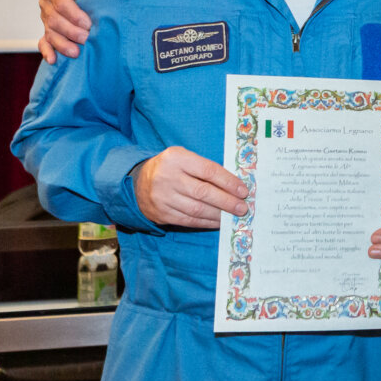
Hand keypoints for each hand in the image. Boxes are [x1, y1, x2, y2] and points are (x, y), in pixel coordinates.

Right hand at [38, 0, 105, 62]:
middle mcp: (47, 2)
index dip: (74, 14)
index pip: (61, 2)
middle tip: (87, 39)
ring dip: (62, 44)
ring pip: (50, 33)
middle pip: (54, 20)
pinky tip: (53, 60)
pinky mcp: (49, 31)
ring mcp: (46, 18)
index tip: (88, 23)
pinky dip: (47, 51)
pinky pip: (43, 42)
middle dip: (70, 31)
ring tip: (76, 53)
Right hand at [133, 146, 250, 228]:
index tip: (243, 190)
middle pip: (203, 192)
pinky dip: (206, 223)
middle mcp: (168, 178)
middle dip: (226, 201)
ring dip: (218, 214)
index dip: (228, 182)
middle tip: (242, 207)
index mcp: (177, 158)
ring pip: (197, 209)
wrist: (137, 183)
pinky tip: (218, 222)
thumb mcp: (183, 157)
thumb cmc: (170, 168)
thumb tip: (233, 185)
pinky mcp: (161, 214)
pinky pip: (188, 221)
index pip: (208, 171)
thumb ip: (204, 167)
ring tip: (233, 216)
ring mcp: (163, 197)